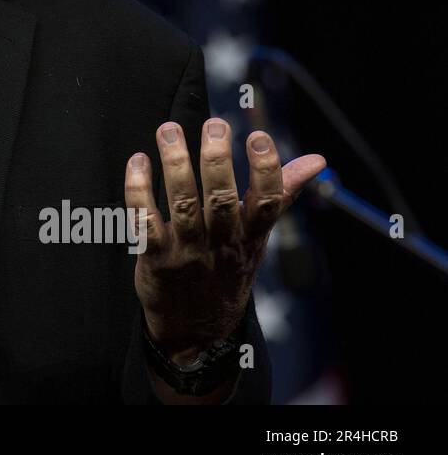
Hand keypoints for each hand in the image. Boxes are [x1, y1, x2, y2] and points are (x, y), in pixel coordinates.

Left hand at [124, 119, 325, 362]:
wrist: (196, 329)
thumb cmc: (228, 269)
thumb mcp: (259, 237)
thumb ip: (281, 194)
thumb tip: (316, 160)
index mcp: (250, 236)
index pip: (267, 202)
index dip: (266, 170)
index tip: (259, 137)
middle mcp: (220, 243)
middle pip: (221, 199)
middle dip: (217, 159)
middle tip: (213, 125)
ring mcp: (187, 252)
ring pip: (182, 204)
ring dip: (175, 164)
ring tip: (169, 130)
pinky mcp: (155, 258)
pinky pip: (144, 220)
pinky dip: (139, 189)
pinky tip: (138, 162)